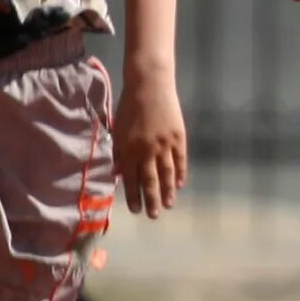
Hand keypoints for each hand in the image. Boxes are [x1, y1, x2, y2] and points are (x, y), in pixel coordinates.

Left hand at [114, 64, 187, 216]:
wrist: (150, 85)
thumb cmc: (130, 106)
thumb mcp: (118, 129)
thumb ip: (119, 152)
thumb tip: (119, 173)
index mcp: (129, 148)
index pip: (131, 178)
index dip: (133, 196)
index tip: (135, 210)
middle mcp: (147, 149)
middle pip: (150, 180)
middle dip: (151, 199)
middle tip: (153, 215)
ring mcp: (164, 144)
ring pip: (167, 173)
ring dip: (168, 191)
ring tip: (168, 205)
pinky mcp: (178, 136)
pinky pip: (180, 159)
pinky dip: (180, 173)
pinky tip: (180, 184)